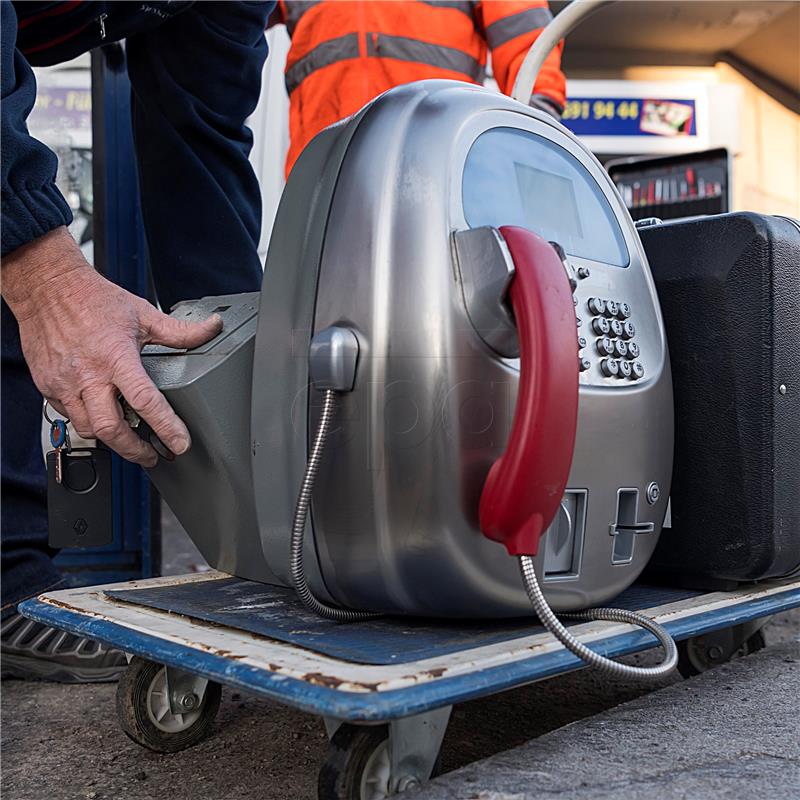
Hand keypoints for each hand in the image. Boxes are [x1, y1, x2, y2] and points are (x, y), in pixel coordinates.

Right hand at [2, 227, 222, 465]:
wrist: (46, 287)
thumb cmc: (92, 299)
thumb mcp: (143, 313)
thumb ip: (180, 331)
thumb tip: (212, 328)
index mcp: (116, 357)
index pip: (145, 401)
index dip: (165, 427)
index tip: (179, 443)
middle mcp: (88, 375)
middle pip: (111, 429)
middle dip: (136, 450)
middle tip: (154, 456)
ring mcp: (64, 383)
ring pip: (88, 429)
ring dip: (112, 441)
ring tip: (132, 442)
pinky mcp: (48, 386)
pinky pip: (70, 416)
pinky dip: (89, 423)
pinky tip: (105, 418)